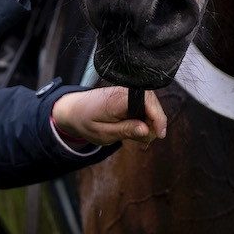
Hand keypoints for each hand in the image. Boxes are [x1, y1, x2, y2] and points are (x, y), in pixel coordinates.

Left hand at [52, 85, 167, 146]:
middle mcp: (125, 91)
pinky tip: (138, 132)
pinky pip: (143, 106)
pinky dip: (144, 119)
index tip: (159, 135)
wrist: (74, 110)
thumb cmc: (86, 122)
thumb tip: (147, 130)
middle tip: (145, 142)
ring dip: (149, 123)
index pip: (147, 102)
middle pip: (153, 104)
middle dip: (154, 124)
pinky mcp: (129, 95)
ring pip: (150, 105)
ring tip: (140, 140)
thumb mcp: (104, 133)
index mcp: (118, 99)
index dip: (158, 118)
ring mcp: (128, 92)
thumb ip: (126, 130)